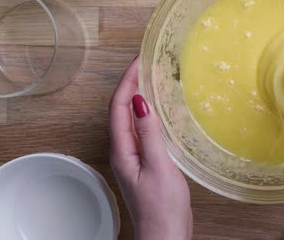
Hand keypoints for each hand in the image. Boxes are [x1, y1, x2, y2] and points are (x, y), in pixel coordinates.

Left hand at [109, 57, 192, 239]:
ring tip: (152, 79)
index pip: (118, 107)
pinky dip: (150, 114)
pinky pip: (144, 131)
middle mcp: (124, 151)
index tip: (137, 61)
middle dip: (130, 84)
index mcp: (122, 150)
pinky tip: (163, 111)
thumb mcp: (158, 166)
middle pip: (121, 110)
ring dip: (139, 97)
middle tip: (144, 64)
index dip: (126, 81)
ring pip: (132, 119)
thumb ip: (148, 133)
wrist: (166, 235)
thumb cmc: (162, 208)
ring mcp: (135, 158)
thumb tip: (138, 102)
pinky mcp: (146, 163)